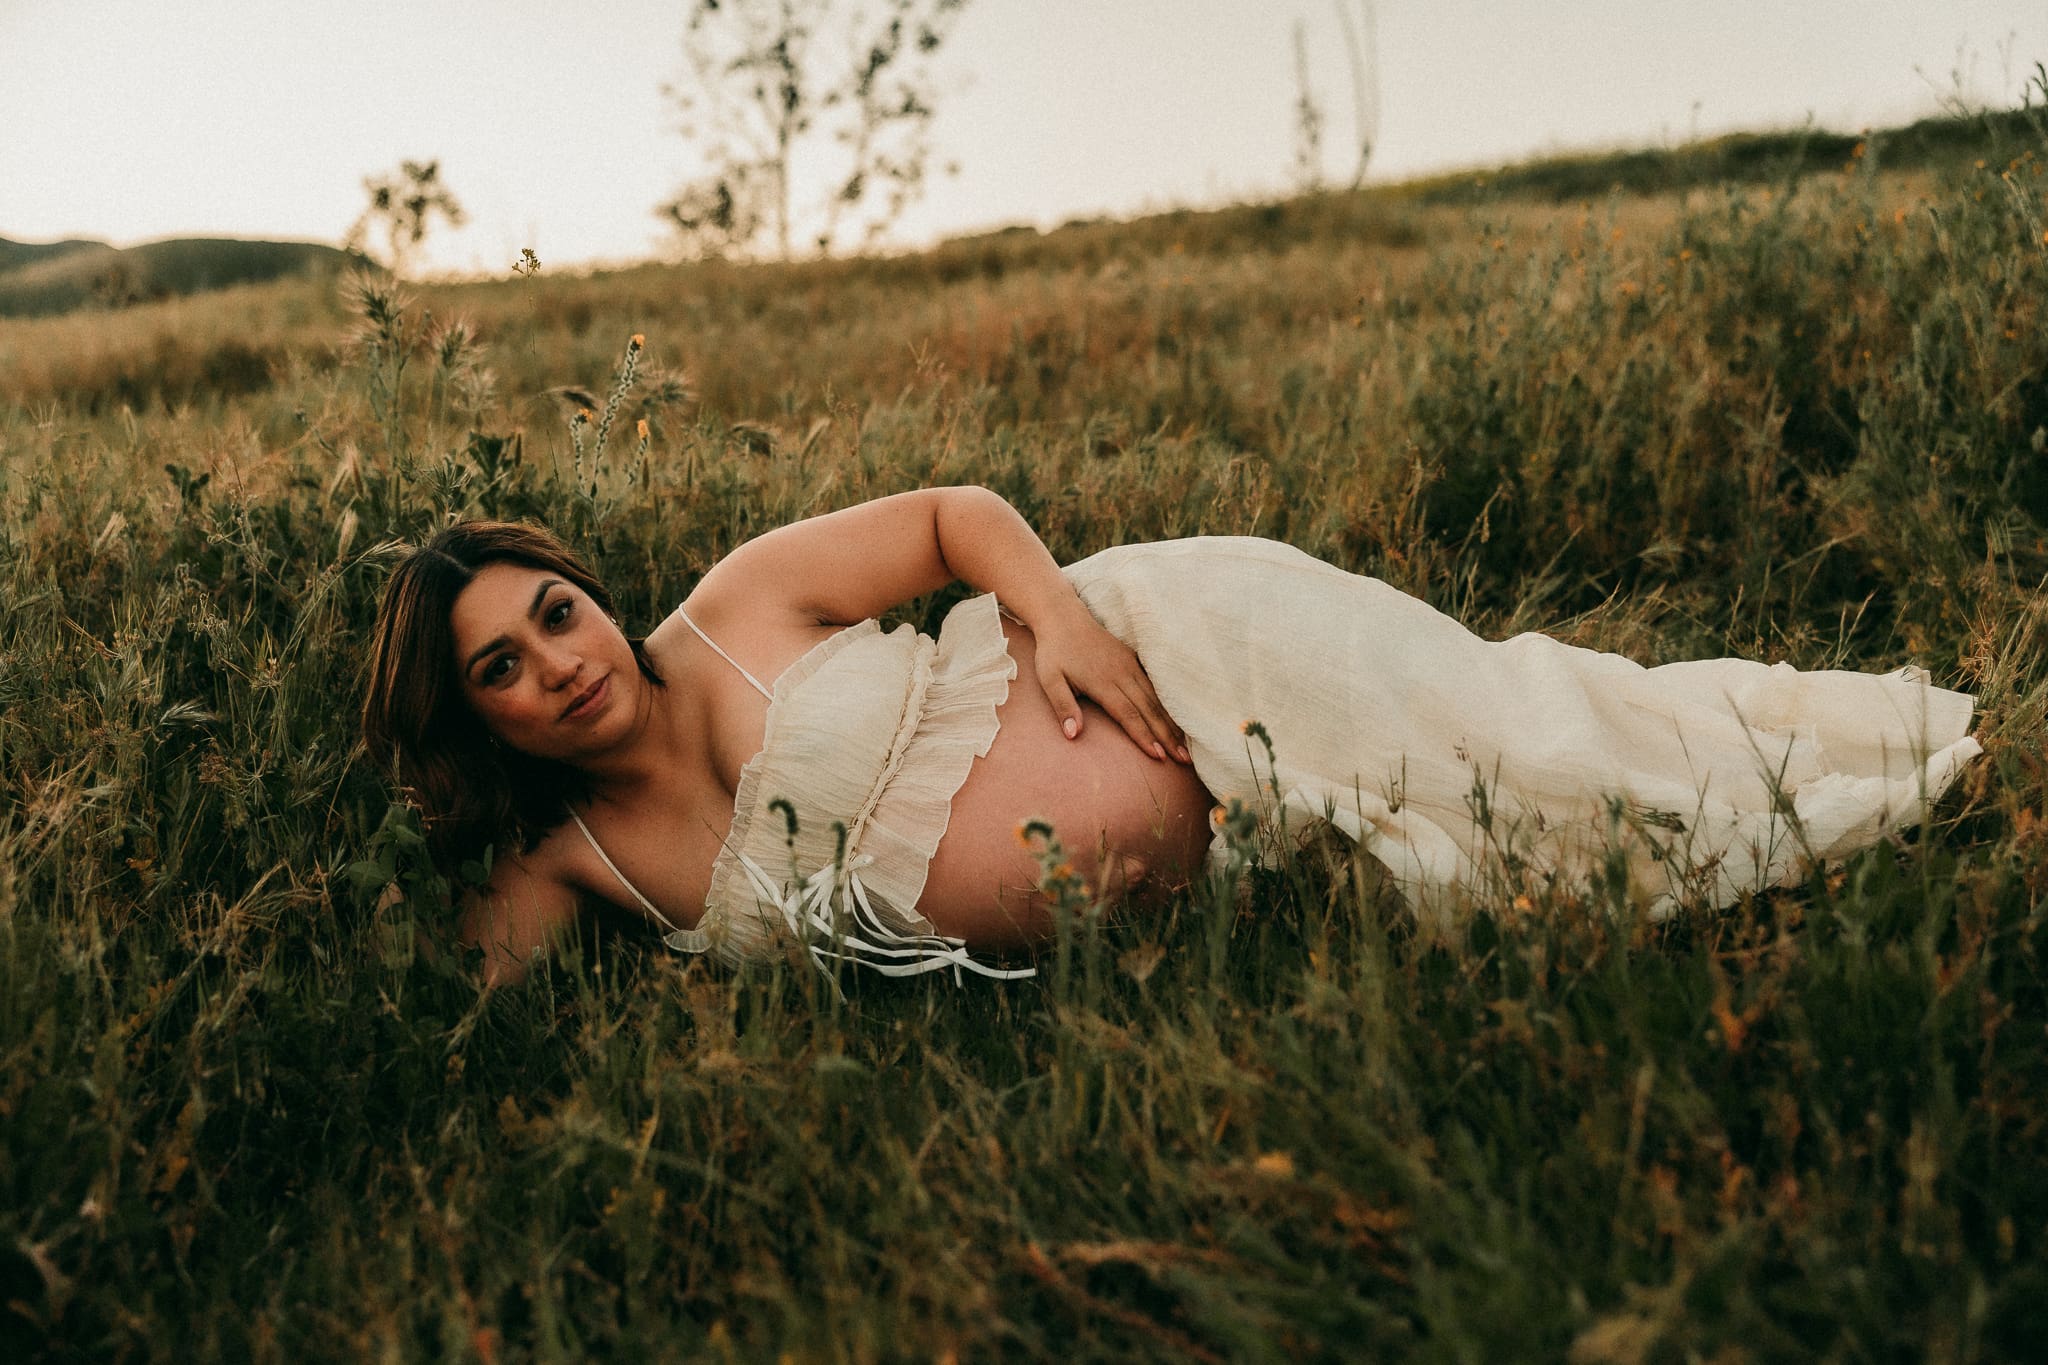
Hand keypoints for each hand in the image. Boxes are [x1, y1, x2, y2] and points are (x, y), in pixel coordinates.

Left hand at [1031, 605, 1190, 763]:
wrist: (1064, 618)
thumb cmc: (1054, 652)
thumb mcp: (1049, 679)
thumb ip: (1062, 706)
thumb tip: (1072, 735)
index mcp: (1102, 681)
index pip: (1128, 714)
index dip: (1144, 736)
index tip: (1158, 757)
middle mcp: (1122, 674)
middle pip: (1149, 709)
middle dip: (1167, 736)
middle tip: (1184, 761)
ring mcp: (1130, 665)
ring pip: (1156, 699)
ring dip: (1171, 723)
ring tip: (1185, 747)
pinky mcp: (1134, 659)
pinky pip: (1154, 686)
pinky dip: (1167, 705)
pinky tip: (1176, 720)